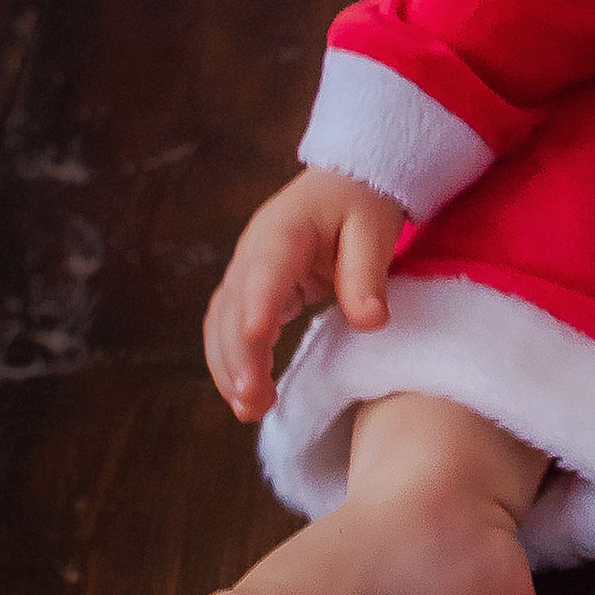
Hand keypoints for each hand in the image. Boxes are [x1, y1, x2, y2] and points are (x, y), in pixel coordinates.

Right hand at [203, 167, 400, 421]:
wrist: (341, 185)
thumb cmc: (359, 204)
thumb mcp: (374, 229)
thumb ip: (367, 274)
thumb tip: (370, 322)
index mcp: (284, 230)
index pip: (265, 272)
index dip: (257, 306)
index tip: (256, 340)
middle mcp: (252, 252)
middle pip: (233, 308)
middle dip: (239, 357)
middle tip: (255, 402)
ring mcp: (244, 272)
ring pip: (220, 324)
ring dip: (229, 368)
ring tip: (251, 410)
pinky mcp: (246, 291)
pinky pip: (226, 329)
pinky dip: (230, 363)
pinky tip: (245, 394)